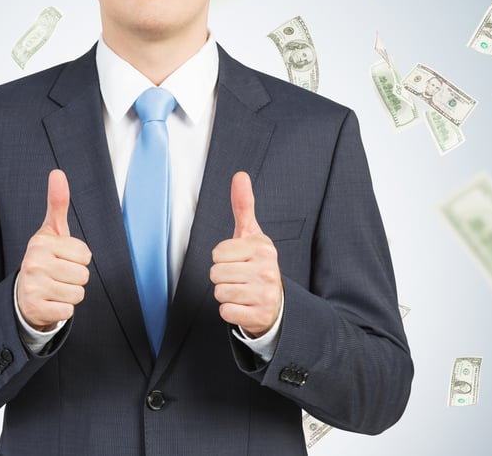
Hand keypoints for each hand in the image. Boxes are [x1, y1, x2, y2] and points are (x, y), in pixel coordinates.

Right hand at [17, 169, 91, 331]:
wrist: (24, 294)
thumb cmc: (45, 258)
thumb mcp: (51, 231)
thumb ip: (57, 203)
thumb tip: (58, 172)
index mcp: (40, 243)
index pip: (85, 254)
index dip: (79, 258)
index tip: (63, 258)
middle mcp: (33, 263)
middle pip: (83, 275)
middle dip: (76, 278)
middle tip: (59, 275)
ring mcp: (33, 287)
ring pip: (78, 294)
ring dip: (71, 294)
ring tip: (55, 288)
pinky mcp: (36, 309)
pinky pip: (69, 311)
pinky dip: (64, 309)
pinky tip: (51, 302)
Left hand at [209, 171, 282, 337]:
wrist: (276, 302)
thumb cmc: (257, 264)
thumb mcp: (252, 235)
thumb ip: (243, 206)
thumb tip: (240, 175)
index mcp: (263, 248)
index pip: (217, 253)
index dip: (221, 258)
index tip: (236, 260)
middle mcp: (267, 270)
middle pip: (216, 273)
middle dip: (222, 277)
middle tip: (238, 277)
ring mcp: (265, 294)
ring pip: (219, 293)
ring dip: (225, 294)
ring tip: (241, 290)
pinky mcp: (259, 316)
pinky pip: (225, 312)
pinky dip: (230, 311)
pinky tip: (243, 305)